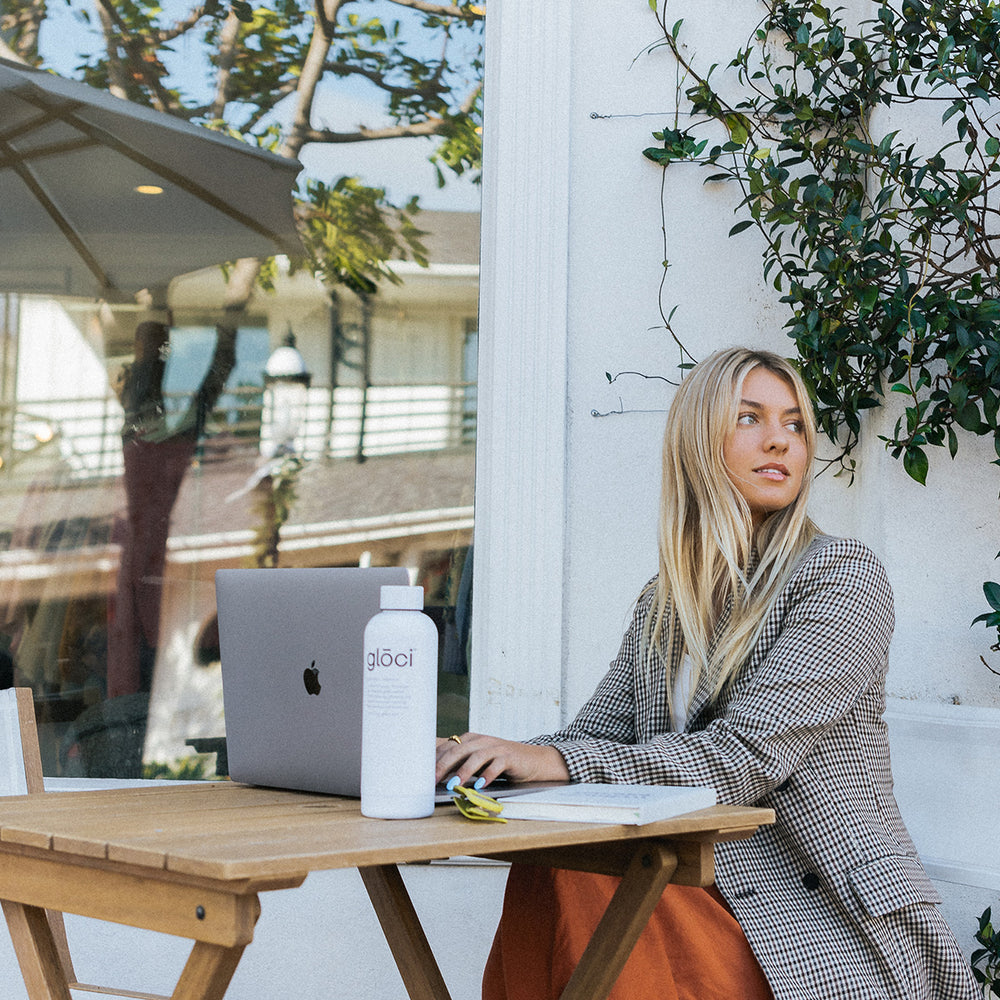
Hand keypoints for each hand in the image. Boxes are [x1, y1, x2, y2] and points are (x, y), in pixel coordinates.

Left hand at [436, 732, 569, 787]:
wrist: (533, 760)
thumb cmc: (501, 762)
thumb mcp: (478, 761)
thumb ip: (459, 764)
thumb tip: (435, 775)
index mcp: (470, 739)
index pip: (448, 746)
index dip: (435, 759)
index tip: (421, 773)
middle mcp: (481, 740)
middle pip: (459, 750)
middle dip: (443, 765)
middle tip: (433, 780)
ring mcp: (496, 747)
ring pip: (476, 756)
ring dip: (464, 771)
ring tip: (454, 784)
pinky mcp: (509, 756)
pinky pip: (497, 764)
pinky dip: (488, 774)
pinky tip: (481, 784)